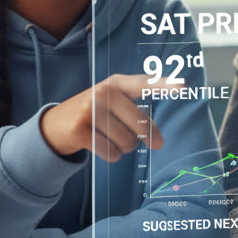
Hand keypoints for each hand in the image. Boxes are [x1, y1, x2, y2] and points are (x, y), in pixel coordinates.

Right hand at [40, 74, 162, 160]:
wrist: (54, 125)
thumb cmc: (93, 114)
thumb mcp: (112, 101)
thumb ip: (137, 112)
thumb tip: (158, 142)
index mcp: (116, 83)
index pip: (145, 84)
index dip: (164, 85)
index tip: (183, 87)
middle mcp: (103, 92)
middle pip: (140, 125)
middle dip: (142, 137)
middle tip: (143, 140)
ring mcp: (89, 110)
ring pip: (127, 142)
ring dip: (122, 147)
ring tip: (108, 137)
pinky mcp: (79, 130)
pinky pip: (111, 153)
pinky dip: (110, 155)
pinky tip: (98, 144)